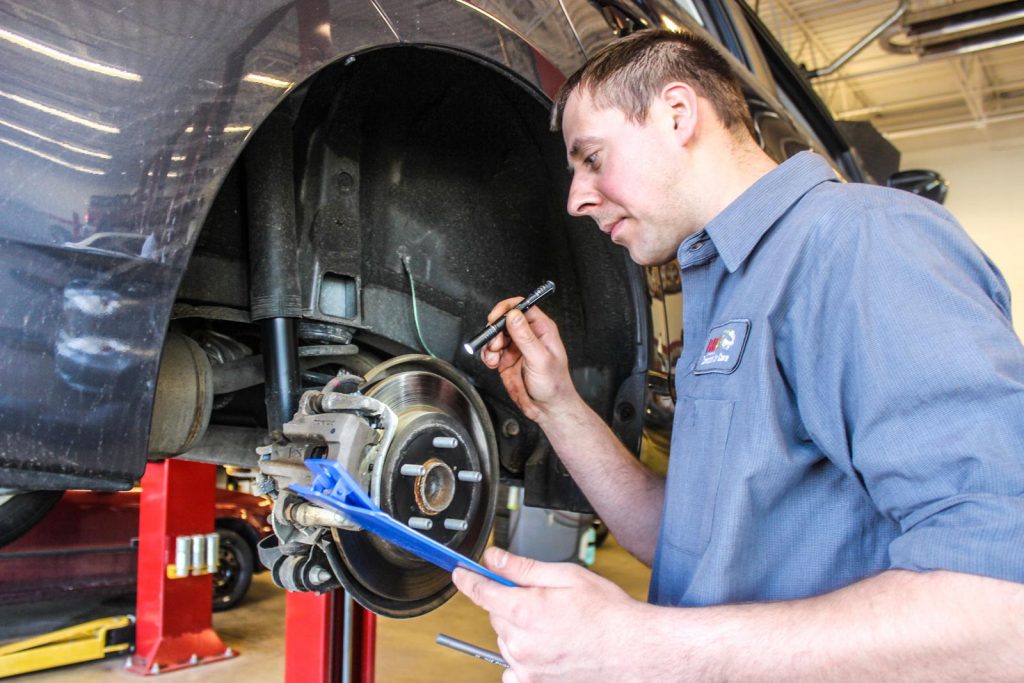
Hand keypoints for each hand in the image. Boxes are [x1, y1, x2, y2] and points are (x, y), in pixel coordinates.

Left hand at [453, 547, 640, 682]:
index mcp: (524, 610)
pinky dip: (523, 657)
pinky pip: (513, 668)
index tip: (460, 572)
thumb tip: (494, 558)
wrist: (632, 650)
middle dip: (510, 602)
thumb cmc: (606, 613)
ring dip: (518, 629)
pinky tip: (545, 649)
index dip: (467, 578)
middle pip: (495, 614)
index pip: (480, 590)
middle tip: (541, 599)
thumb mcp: (566, 576)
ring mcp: (526, 667)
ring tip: (554, 625)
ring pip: (505, 639)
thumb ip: (523, 568)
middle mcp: (520, 643)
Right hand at [479, 299, 578, 422]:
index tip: (496, 318)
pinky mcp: (505, 359)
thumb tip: (514, 315)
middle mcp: (527, 335)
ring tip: (493, 357)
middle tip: (495, 344)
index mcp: (541, 329)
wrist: (547, 408)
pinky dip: (487, 355)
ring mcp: (515, 347)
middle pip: (504, 319)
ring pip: (494, 335)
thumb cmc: (554, 385)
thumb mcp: (540, 359)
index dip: (507, 309)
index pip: (522, 306)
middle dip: (495, 330)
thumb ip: (525, 337)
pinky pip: (490, 350)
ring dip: (489, 344)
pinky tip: (492, 363)